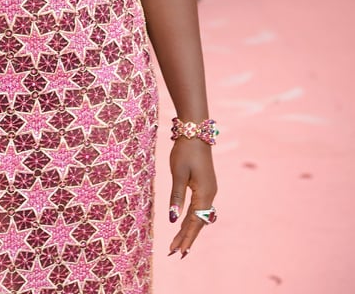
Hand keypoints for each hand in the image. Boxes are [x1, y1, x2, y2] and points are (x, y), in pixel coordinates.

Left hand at [167, 139, 217, 257]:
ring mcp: (209, 190)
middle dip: (187, 237)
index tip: (178, 251)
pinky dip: (191, 218)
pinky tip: (185, 224)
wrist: (196, 131)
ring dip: (189, 229)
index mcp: (205, 193)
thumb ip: (176, 196)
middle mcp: (210, 194)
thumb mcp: (178, 173)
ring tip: (178, 244)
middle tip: (175, 252)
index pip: (195, 221)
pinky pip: (199, 207)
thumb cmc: (186, 150)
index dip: (186, 237)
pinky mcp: (205, 185)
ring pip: (199, 215)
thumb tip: (173, 219)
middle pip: (198, 221)